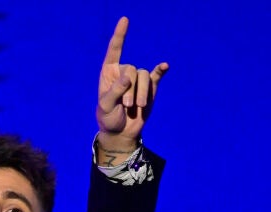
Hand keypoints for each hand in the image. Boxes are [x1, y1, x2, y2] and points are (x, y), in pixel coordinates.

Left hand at [96, 17, 167, 152]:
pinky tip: (164, 66)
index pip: (115, 50)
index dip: (120, 35)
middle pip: (132, 69)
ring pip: (144, 77)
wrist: (121, 132)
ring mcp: (137, 80)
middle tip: (127, 105)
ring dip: (142, 93)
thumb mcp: (106, 106)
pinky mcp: (150, 88)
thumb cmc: (108, 118)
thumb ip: (115, 91)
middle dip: (131, 89)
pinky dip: (160, 71)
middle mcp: (124, 72)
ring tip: (137, 107)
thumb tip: (128, 76)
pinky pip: (156, 76)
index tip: (125, 20)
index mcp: (109, 72)